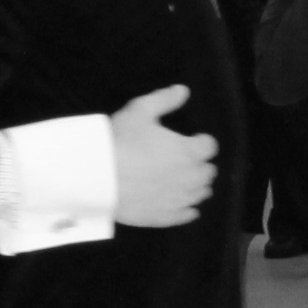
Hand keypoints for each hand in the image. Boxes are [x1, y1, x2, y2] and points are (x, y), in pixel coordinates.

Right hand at [107, 85, 217, 227]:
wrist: (97, 178)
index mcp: (188, 151)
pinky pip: (186, 215)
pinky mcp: (165, 217)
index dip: (202, 141)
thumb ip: (165, 100)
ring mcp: (178, 200)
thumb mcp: (140, 111)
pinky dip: (189, 210)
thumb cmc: (120, 141)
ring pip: (201, 194)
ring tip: (186, 181)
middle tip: (187, 159)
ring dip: (198, 186)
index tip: (192, 139)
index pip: (210, 146)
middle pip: (209, 172)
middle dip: (201, 164)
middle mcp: (190, 178)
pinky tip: (186, 208)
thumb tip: (184, 90)